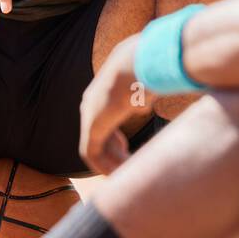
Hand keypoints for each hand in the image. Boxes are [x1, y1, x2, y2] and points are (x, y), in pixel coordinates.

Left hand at [79, 37, 156, 173]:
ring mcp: (90, 115)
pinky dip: (103, 165)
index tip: (126, 151)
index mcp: (102, 94)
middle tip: (126, 165)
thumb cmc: (147, 70)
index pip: (103, 122)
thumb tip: (149, 101)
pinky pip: (92, 153)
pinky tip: (117, 174)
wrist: (137, 64)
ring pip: (94, 147)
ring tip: (126, 172)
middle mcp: (91, 104)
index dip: (114, 139)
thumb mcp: (145, 86)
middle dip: (112, 152)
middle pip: (98, 136)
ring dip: (110, 162)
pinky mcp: (92, 126)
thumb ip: (144, 97)